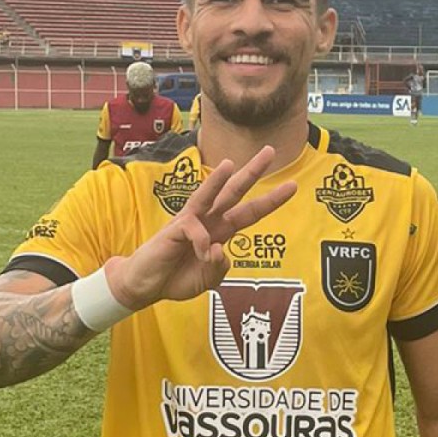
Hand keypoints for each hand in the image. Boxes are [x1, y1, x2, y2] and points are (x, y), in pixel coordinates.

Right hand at [107, 147, 297, 309]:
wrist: (145, 285)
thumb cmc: (176, 277)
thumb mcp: (209, 280)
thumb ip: (220, 268)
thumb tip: (218, 250)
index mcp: (220, 231)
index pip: (250, 212)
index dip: (271, 200)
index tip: (292, 185)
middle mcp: (208, 220)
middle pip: (234, 192)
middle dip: (252, 172)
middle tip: (270, 151)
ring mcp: (191, 221)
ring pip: (208, 196)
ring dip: (218, 180)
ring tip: (230, 164)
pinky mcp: (175, 228)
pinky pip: (196, 232)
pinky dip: (201, 245)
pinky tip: (198, 256)